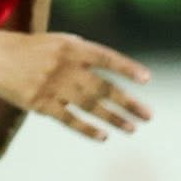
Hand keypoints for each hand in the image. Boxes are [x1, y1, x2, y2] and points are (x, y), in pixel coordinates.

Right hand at [0, 31, 150, 140]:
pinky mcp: (38, 103)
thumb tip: (119, 73)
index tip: (147, 79)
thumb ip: (86, 56)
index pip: (105, 58)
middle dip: (128, 103)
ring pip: (89, 105)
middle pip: (102, 87)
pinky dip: (86, 128)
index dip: (126, 68)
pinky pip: (67, 118)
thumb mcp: (59, 43)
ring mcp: (51, 86)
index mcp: (71, 47)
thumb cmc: (32, 50)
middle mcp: (64, 66)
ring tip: (132, 129)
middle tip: (148, 116)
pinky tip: (103, 136)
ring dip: (113, 118)